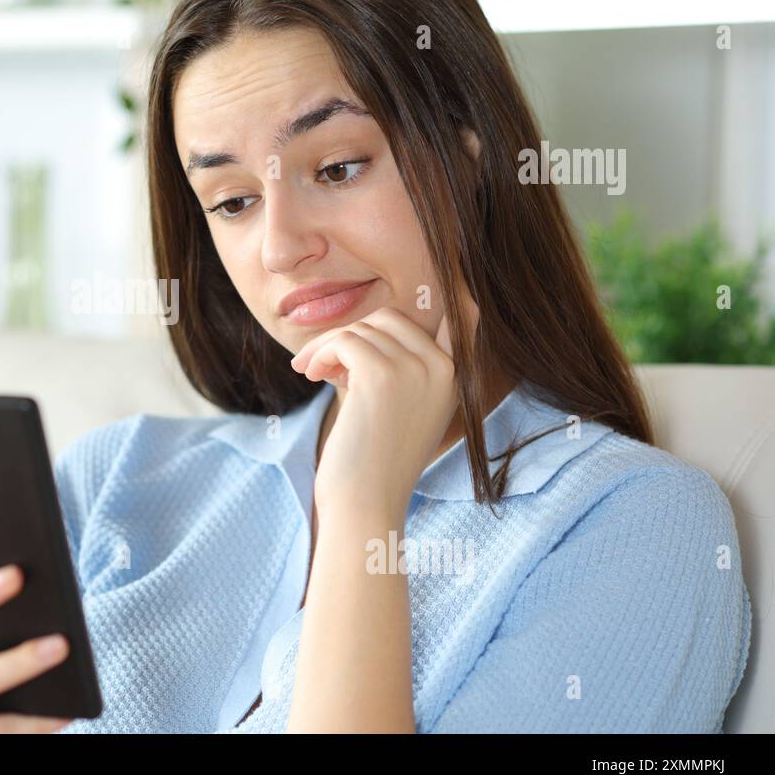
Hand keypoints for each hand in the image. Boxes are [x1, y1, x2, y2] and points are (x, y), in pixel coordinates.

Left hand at [290, 294, 477, 519]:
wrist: (364, 503)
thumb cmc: (372, 462)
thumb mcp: (397, 409)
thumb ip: (396, 369)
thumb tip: (367, 331)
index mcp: (453, 377)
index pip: (463, 315)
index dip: (454, 287)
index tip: (454, 271)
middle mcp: (442, 368)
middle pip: (392, 317)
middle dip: (353, 335)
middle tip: (328, 367)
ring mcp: (416, 369)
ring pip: (362, 328)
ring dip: (329, 347)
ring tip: (315, 375)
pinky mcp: (382, 375)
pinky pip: (344, 340)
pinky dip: (321, 353)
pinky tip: (312, 376)